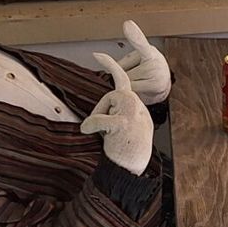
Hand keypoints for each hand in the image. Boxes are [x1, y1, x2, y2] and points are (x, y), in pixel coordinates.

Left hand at [80, 53, 154, 174]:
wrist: (130, 171)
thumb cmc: (125, 154)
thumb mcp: (124, 130)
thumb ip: (117, 114)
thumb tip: (104, 107)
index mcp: (139, 109)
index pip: (125, 84)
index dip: (112, 67)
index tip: (98, 55)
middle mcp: (139, 108)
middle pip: (115, 92)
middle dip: (102, 106)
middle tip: (93, 123)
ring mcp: (133, 114)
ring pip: (109, 101)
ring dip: (99, 116)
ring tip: (104, 135)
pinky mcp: (124, 123)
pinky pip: (99, 119)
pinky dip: (91, 124)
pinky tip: (88, 131)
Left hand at [116, 20, 171, 104]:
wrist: (164, 86)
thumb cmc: (148, 71)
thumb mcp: (138, 60)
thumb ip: (124, 62)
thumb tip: (108, 70)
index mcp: (149, 50)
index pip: (140, 42)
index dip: (134, 34)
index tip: (127, 24)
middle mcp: (155, 59)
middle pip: (123, 69)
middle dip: (126, 75)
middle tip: (139, 77)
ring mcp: (156, 72)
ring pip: (127, 79)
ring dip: (129, 84)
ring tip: (142, 83)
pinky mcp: (156, 85)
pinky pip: (133, 89)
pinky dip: (134, 91)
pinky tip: (144, 89)